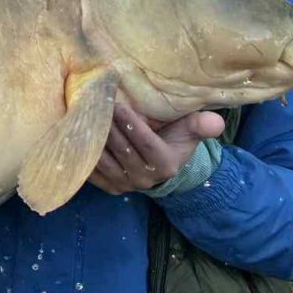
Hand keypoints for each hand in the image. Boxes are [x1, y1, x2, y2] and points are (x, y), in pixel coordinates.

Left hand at [88, 103, 224, 195]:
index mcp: (166, 164)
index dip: (132, 125)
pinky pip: (92, 172)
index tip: (118, 105)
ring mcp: (125, 185)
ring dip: (93, 140)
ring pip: (104, 161)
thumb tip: (216, 121)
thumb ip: (200, 125)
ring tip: (83, 117)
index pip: (146, 144)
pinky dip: (83, 155)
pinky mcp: (109, 187)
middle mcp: (145, 178)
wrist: (160, 166)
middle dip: (108, 127)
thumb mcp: (189, 131)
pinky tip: (75, 136)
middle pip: (122, 150)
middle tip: (95, 104)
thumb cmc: (174, 140)